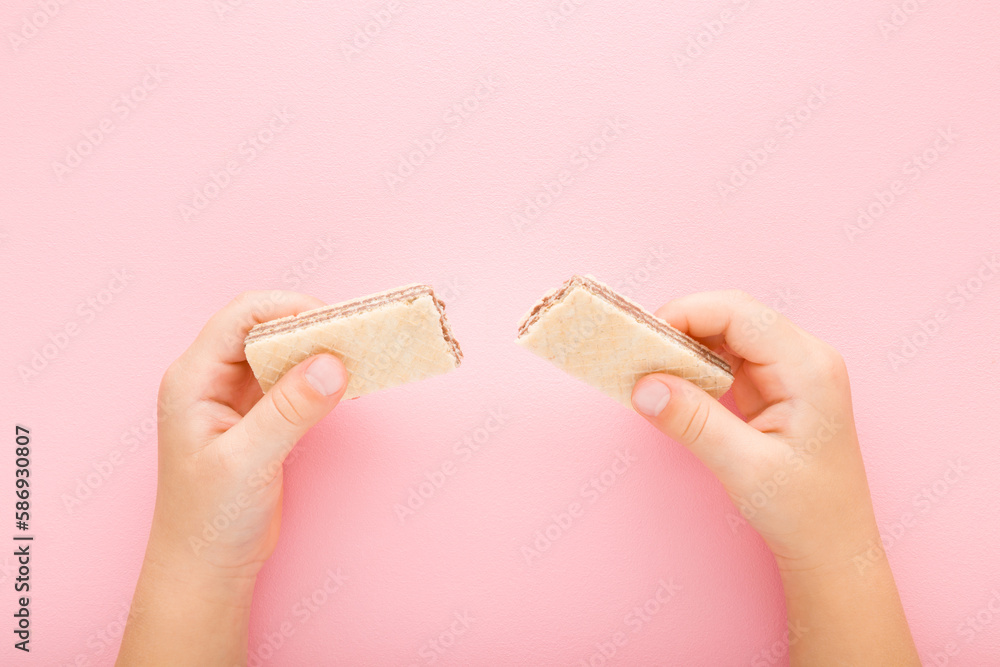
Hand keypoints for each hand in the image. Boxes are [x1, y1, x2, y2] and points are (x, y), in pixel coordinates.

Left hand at [118, 290, 347, 665]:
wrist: (207, 569)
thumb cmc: (208, 520)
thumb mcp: (248, 461)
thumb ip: (289, 410)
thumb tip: (332, 363)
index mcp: (193, 379)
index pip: (242, 317)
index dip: (288, 308)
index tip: (333, 322)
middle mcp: (211, 380)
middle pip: (264, 328)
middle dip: (310, 326)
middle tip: (354, 338)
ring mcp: (235, 398)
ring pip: (281, 353)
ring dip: (317, 351)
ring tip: (357, 357)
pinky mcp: (259, 417)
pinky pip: (292, 381)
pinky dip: (319, 377)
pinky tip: (345, 384)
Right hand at [630, 290, 917, 664]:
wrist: (833, 548)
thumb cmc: (805, 512)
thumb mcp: (745, 469)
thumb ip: (694, 422)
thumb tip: (644, 386)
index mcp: (808, 368)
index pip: (740, 313)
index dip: (688, 314)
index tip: (644, 339)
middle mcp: (805, 359)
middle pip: (733, 316)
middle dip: (683, 327)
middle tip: (639, 354)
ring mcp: (792, 371)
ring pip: (729, 334)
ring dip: (687, 346)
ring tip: (649, 368)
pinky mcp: (777, 386)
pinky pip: (730, 358)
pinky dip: (697, 365)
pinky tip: (674, 383)